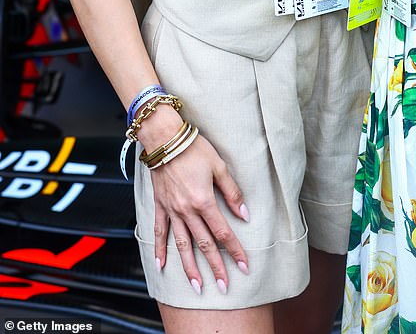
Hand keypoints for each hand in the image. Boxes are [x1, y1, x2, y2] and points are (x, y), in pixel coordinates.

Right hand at [150, 129, 249, 294]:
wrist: (165, 139)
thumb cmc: (194, 149)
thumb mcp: (219, 166)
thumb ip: (232, 192)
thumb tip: (245, 214)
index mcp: (204, 201)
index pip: (223, 232)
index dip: (235, 250)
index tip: (243, 266)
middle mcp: (187, 211)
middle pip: (204, 244)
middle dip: (216, 267)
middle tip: (224, 286)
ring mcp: (172, 210)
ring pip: (182, 245)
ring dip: (190, 267)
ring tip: (197, 286)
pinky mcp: (160, 206)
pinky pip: (159, 232)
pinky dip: (159, 250)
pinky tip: (161, 266)